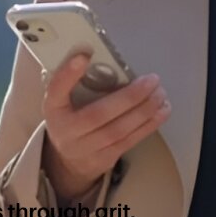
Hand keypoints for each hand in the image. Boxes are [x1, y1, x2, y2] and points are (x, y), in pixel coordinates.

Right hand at [39, 50, 169, 200]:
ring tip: (160, 94)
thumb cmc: (70, 119)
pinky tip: (162, 111)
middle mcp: (66, 131)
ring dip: (144, 110)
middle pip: (98, 114)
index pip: (55, 91)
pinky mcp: (105, 159)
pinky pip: (129, 141)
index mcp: (53, 110)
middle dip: (129, 96)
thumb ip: (76, 81)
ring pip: (118, 130)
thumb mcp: (64, 100)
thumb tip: (97, 55)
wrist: (68, 161)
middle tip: (151, 80)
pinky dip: (148, 125)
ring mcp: (86, 148)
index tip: (84, 55)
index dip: (68, 74)